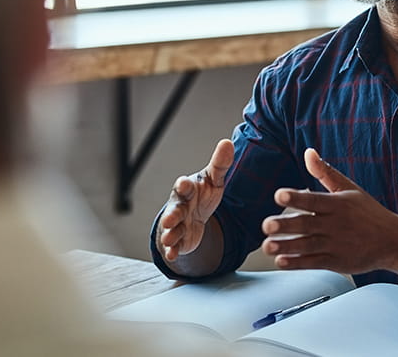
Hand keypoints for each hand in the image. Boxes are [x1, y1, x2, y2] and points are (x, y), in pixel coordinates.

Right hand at [158, 139, 233, 261]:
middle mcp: (179, 206)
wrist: (195, 216)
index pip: (184, 186)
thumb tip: (227, 142)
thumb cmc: (202, 194)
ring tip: (170, 238)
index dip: (184, 185)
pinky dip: (173, 250)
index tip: (184, 183)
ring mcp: (177, 224)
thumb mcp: (213, 180)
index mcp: (188, 190)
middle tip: (170, 219)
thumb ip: (220, 164)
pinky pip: (174, 245)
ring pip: (172, 229)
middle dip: (172, 214)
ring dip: (170, 234)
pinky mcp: (179, 240)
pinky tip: (173, 254)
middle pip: (174, 209)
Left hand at [260, 148, 397, 274]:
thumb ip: (326, 173)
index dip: (296, 197)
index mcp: (337, 204)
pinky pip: (313, 263)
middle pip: (307, 224)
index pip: (313, 200)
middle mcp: (335, 225)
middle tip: (266, 224)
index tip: (279, 195)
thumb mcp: (349, 189)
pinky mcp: (336, 262)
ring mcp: (336, 245)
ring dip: (286, 246)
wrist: (394, 241)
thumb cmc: (369, 213)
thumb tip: (308, 152)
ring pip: (307, 246)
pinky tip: (281, 261)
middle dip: (285, 225)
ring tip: (268, 246)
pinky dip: (297, 263)